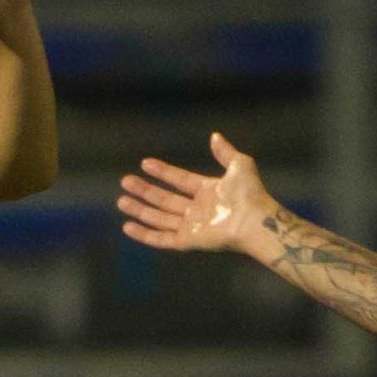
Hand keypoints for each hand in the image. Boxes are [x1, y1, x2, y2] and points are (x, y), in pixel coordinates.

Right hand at [118, 133, 278, 257]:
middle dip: (144, 191)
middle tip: (125, 181)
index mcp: (208, 191)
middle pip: (164, 200)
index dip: (162, 172)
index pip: (179, 180)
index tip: (145, 163)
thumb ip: (225, 152)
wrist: (254, 220)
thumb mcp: (240, 164)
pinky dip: (144, 234)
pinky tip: (128, 226)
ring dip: (140, 210)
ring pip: (159, 218)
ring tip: (121, 201)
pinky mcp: (188, 241)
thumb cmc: (251, 194)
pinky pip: (161, 238)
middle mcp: (197, 209)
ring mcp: (192, 226)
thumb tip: (214, 136)